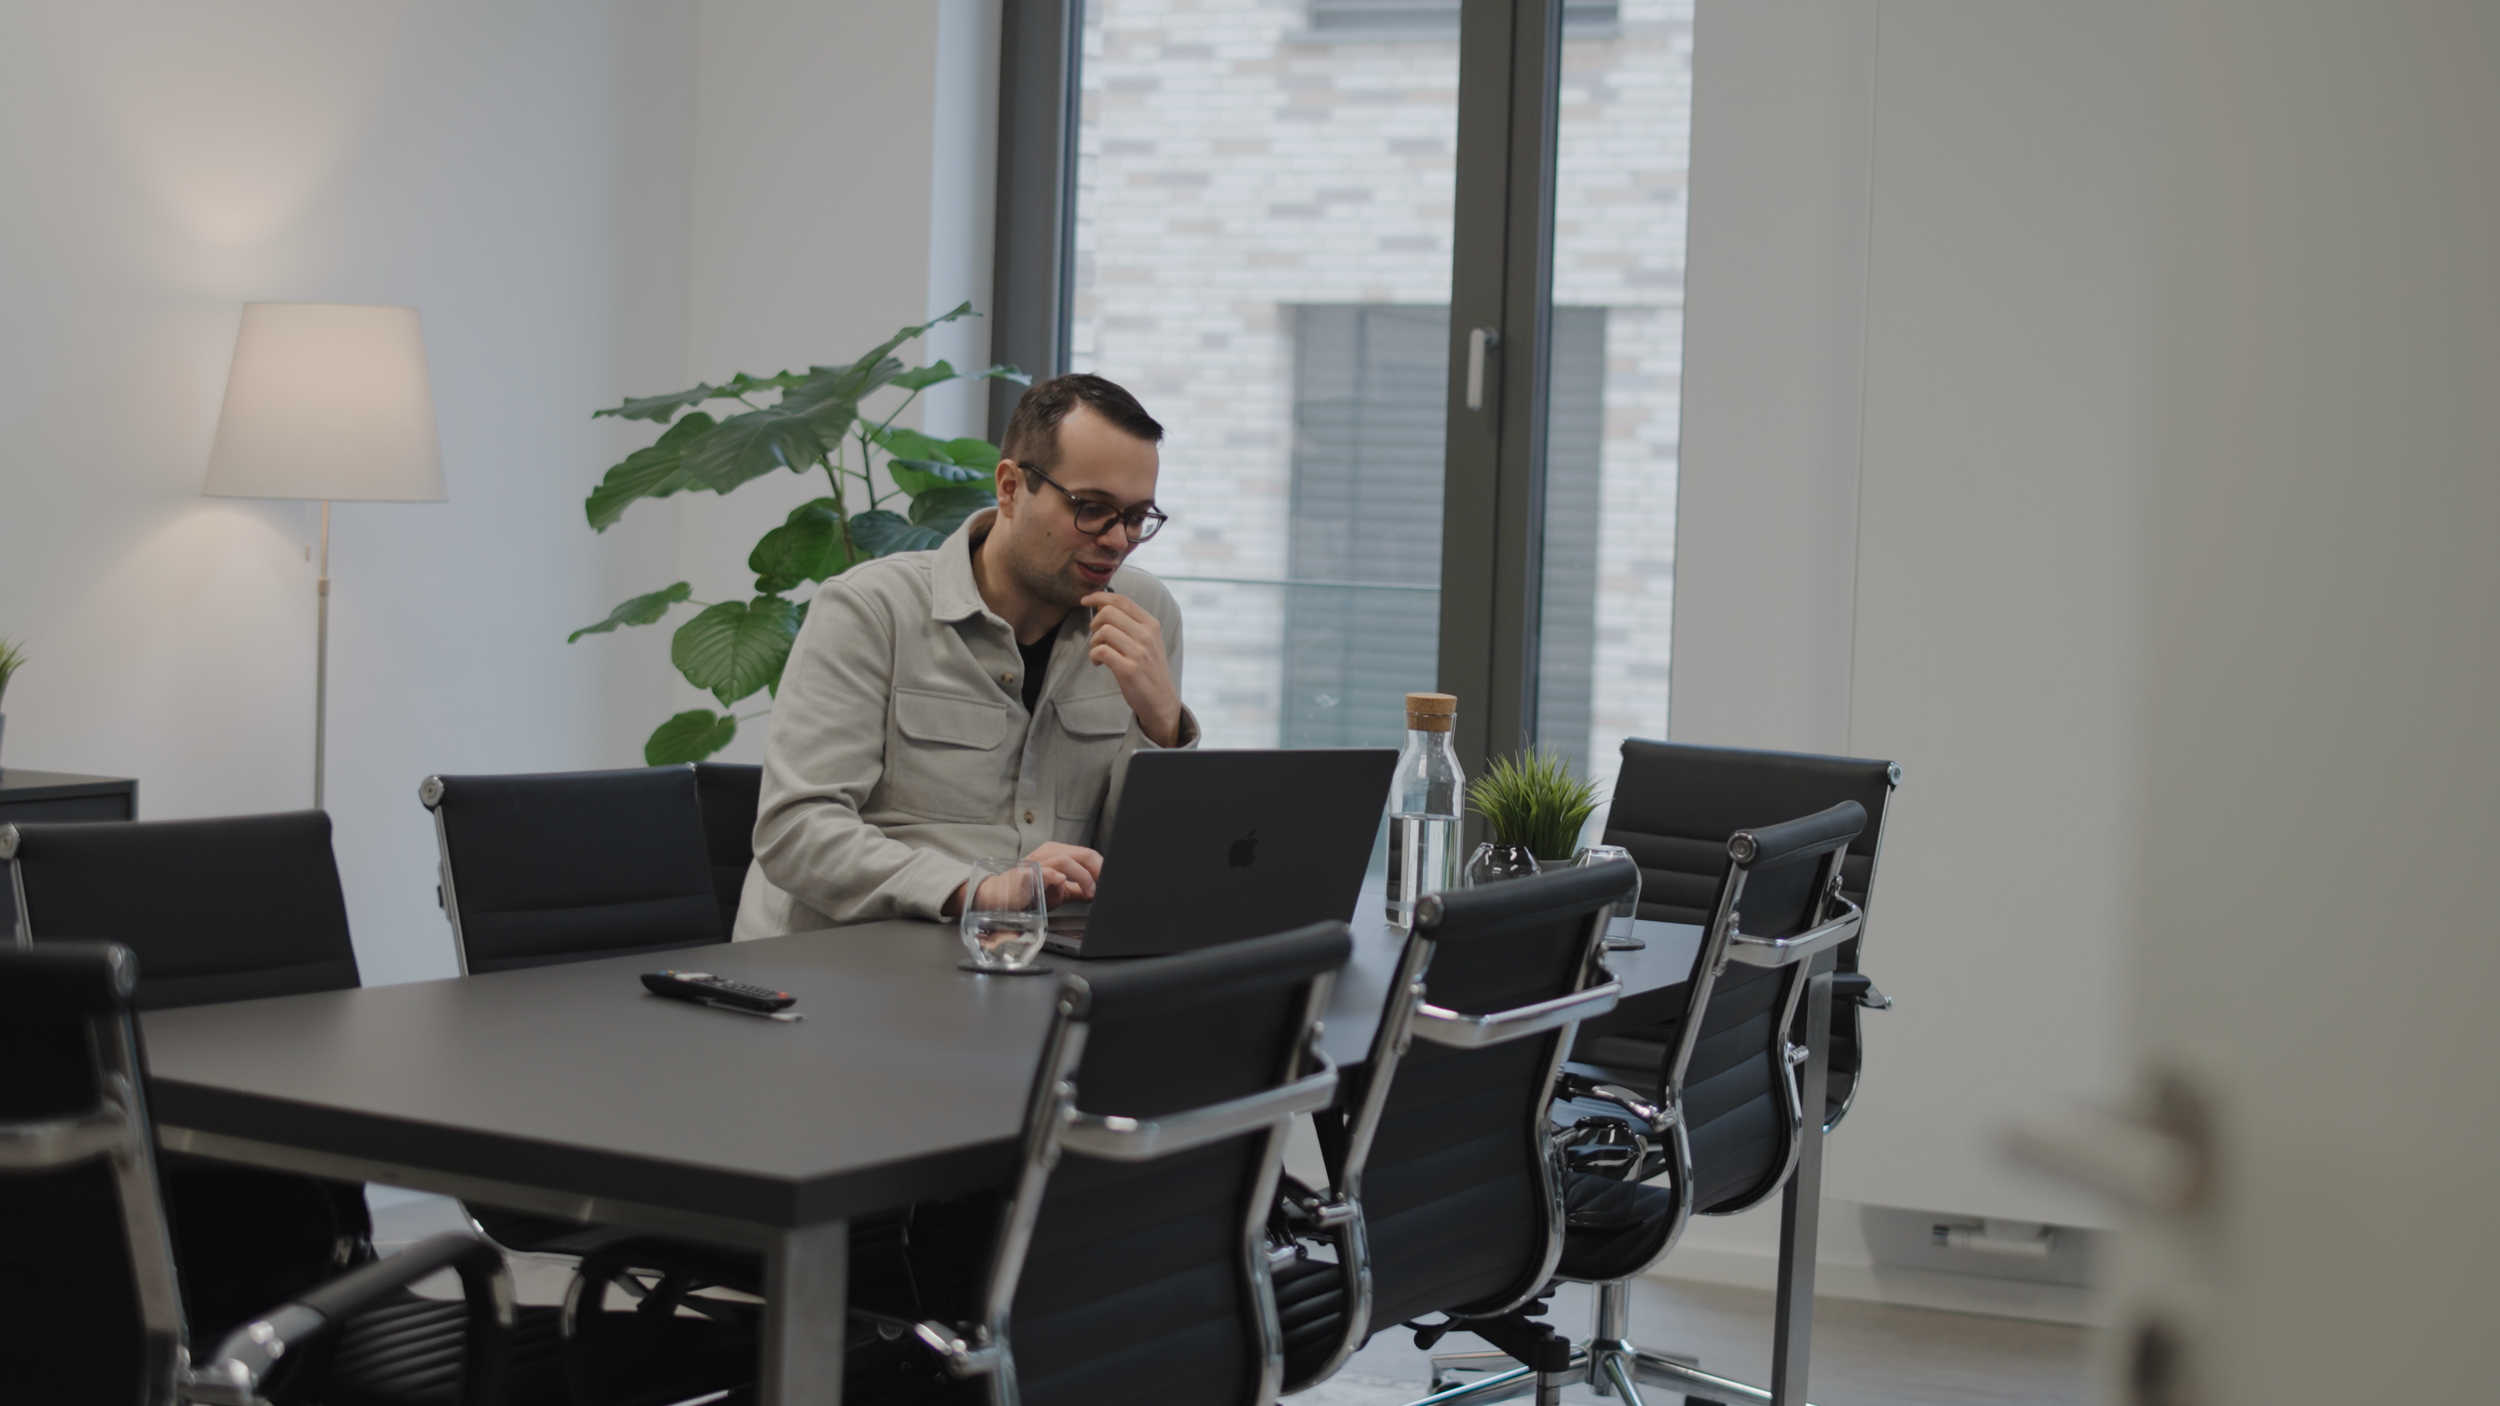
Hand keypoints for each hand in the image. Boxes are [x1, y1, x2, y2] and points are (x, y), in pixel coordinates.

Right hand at [997, 841, 1100, 909]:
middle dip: (1096, 870)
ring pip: (1065, 860)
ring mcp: (1036, 862)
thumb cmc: (1030, 891)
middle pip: (1081, 854)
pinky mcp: (1025, 874)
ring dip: (1082, 876)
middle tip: (1103, 885)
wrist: (1002, 896)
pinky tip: (1062, 881)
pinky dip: (1054, 875)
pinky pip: (1041, 870)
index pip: (1086, 854)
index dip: (1100, 867)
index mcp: (1058, 853)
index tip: (1108, 881)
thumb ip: (1078, 890)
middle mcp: (1048, 853)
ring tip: (1089, 891)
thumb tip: (1098, 892)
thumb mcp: (1060, 891)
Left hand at [1082, 591, 1181, 746]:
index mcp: (1151, 624)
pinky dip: (1093, 656)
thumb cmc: (1149, 669)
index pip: (1122, 600)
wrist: (1161, 700)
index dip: (1099, 596)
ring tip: (1098, 653)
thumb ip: (1129, 624)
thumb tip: (1101, 605)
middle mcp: (1147, 635)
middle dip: (1094, 622)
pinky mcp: (1129, 669)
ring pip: (1103, 631)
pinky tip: (1099, 663)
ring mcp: (1139, 652)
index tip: (1085, 600)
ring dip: (1093, 641)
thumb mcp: (1147, 641)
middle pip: (1108, 612)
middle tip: (1096, 637)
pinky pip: (1101, 651)